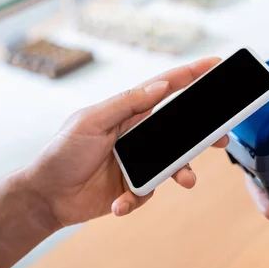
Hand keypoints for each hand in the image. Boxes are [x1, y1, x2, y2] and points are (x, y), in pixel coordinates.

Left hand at [20, 58, 228, 227]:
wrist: (45, 197)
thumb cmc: (61, 153)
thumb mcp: (90, 121)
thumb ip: (126, 103)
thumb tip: (159, 85)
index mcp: (130, 112)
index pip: (166, 88)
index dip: (192, 74)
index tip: (215, 64)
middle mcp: (139, 134)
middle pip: (181, 128)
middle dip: (204, 133)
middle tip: (223, 137)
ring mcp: (139, 160)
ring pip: (174, 163)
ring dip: (182, 172)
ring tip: (186, 180)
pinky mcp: (135, 186)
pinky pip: (149, 191)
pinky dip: (137, 199)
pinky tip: (120, 203)